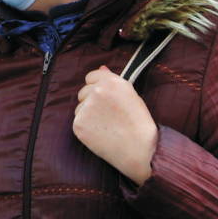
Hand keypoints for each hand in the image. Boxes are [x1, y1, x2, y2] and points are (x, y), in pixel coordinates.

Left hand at [74, 66, 159, 183]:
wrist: (139, 150)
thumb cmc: (139, 123)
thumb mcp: (131, 95)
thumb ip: (113, 80)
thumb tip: (101, 67)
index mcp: (111, 82)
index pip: (91, 76)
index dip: (97, 87)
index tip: (104, 97)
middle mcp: (96, 91)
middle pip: (83, 92)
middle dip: (91, 101)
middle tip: (107, 115)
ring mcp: (85, 108)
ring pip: (79, 108)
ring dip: (88, 115)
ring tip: (106, 126)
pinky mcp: (78, 124)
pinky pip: (78, 122)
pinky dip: (86, 128)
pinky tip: (100, 134)